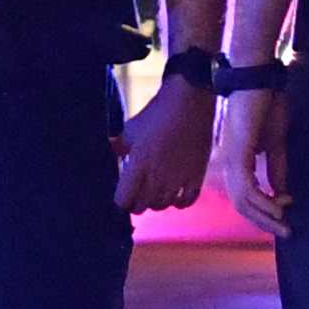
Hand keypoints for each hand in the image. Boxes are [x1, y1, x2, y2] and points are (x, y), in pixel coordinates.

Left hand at [116, 84, 217, 217]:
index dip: (121, 200)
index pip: (123, 201)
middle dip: (136, 202)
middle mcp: (157, 178)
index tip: (122, 194)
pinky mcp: (196, 177)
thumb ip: (119, 146)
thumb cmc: (156, 114)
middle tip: (137, 194)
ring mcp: (178, 179)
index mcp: (137, 167)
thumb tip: (112, 151)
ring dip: (156, 202)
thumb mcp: (131, 129)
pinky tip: (175, 196)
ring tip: (154, 193)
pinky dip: (179, 202)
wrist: (189, 102)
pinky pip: (186, 202)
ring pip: (162, 205)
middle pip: (142, 207)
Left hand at [234, 76, 296, 234]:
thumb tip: (280, 192)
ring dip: (264, 215)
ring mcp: (231, 157)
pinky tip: (278, 206)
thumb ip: (275, 166)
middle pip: (241, 203)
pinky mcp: (238, 151)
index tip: (285, 212)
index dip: (263, 209)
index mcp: (236, 158)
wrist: (256, 76)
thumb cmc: (266, 102)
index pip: (244, 195)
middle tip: (284, 232)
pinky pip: (247, 186)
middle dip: (263, 220)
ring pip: (242, 199)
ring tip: (283, 224)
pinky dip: (263, 200)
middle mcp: (229, 161)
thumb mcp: (275, 140)